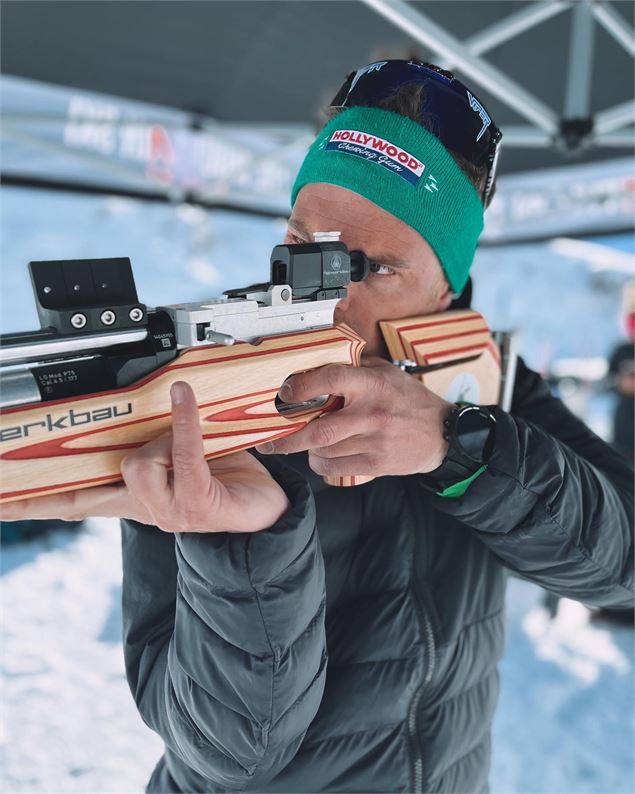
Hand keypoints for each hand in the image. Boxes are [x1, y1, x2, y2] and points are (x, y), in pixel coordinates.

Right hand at [1, 382, 289, 533]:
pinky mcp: (196, 504)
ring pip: (138, 466)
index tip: (2, 502)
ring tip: (189, 435)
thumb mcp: (174, 454)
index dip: (33, 503)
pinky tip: (185, 398)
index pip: (72, 502)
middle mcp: (147, 509)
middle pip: (105, 476)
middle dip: (119, 451)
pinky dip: (184, 421)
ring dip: (163, 438)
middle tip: (147, 439)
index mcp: (133, 497)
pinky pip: (182, 455)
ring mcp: (170, 511)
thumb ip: (146, 442)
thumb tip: (122, 416)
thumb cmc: (223, 476)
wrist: (267, 507)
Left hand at [256, 359, 450, 478]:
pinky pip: (335, 467)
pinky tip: (321, 456)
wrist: (441, 434)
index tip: (284, 393)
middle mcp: (371, 413)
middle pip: (319, 429)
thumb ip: (354, 368)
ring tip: (303, 443)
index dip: (301, 386)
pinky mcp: (376, 463)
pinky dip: (320, 463)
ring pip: (324, 450)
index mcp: (372, 384)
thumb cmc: (409, 400)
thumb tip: (317, 361)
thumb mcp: (386, 372)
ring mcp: (374, 440)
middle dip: (287, 438)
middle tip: (269, 439)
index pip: (330, 379)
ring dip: (306, 449)